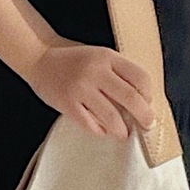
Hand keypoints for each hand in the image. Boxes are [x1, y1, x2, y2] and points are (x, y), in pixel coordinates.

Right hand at [24, 38, 155, 139]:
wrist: (39, 59)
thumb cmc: (73, 61)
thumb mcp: (99, 57)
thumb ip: (118, 73)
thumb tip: (143, 101)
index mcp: (107, 57)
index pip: (140, 77)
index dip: (149, 94)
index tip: (148, 103)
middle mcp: (95, 71)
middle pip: (131, 98)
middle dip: (144, 116)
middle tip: (146, 125)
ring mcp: (80, 89)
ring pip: (112, 117)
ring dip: (123, 129)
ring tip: (124, 132)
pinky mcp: (67, 104)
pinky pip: (91, 125)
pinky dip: (101, 131)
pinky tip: (103, 130)